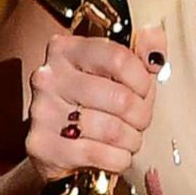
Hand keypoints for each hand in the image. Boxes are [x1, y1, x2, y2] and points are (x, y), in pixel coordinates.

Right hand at [23, 27, 166, 182]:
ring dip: (131, 139)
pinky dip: (118, 158)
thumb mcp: (116, 72)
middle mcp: (49, 77)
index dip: (142, 79)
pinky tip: (117, 155)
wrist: (57, 146)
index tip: (144, 91)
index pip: (118, 58)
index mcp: (67, 50)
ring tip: (130, 139)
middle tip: (140, 121)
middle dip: (141, 115)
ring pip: (111, 129)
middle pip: (120, 98)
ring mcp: (42, 111)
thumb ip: (139, 52)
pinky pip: (97, 153)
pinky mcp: (41, 145)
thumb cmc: (92, 103)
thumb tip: (154, 36)